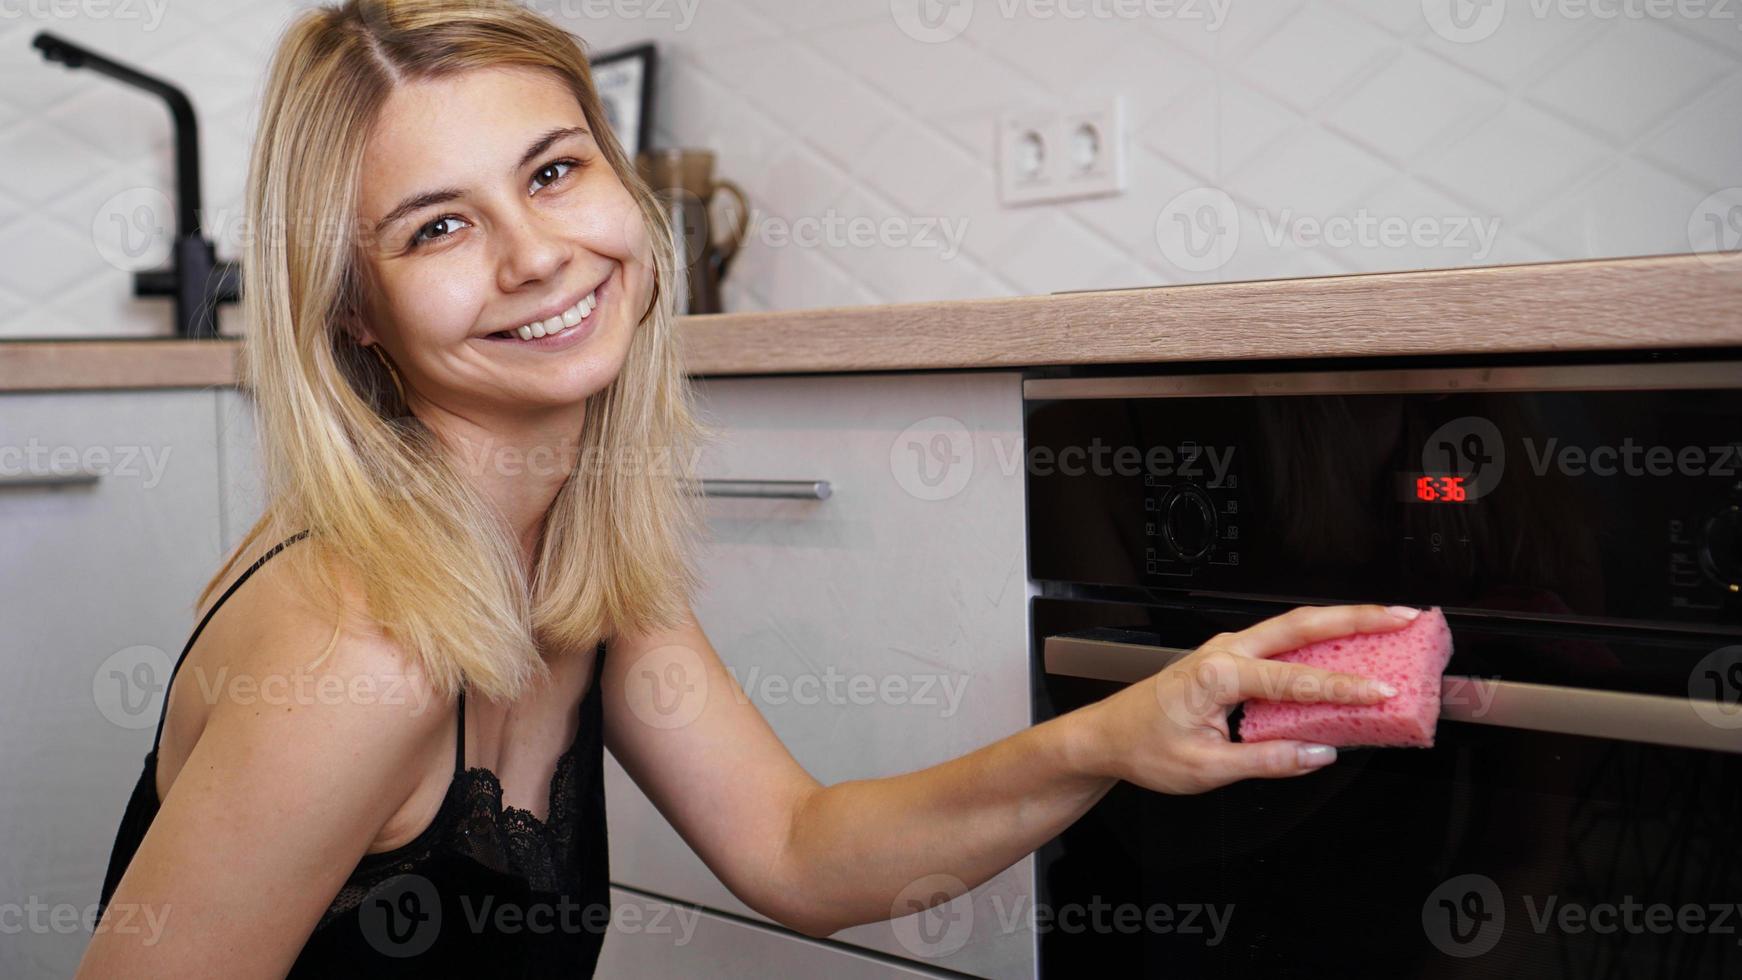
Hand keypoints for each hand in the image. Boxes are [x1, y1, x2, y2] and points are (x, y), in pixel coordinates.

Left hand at [1072, 604, 1419, 793]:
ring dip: (1341, 621)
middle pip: (1301, 624)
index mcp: (1217, 675)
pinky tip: (1343, 647)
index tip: (1383, 691)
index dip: (1345, 687)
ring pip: (1293, 626)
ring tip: (1387, 621)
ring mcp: (1226, 649)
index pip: (1296, 680)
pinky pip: (1280, 642)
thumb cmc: (1144, 747)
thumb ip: (1266, 761)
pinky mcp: (1228, 657)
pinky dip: (1317, 638)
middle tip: (1404, 616)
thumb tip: (1317, 755)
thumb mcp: (1207, 768)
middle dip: (1358, 617)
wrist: (1105, 736)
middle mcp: (1223, 651)